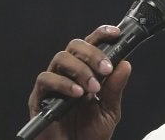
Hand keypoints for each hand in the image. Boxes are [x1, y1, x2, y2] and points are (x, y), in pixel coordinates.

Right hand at [27, 25, 132, 139]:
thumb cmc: (89, 133)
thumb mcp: (109, 111)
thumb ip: (115, 88)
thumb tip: (125, 64)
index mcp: (86, 71)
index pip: (92, 44)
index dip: (102, 34)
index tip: (116, 34)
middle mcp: (68, 73)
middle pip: (75, 46)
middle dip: (93, 54)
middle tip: (106, 70)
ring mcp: (53, 83)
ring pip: (61, 58)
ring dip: (80, 69)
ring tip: (93, 87)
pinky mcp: (39, 97)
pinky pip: (46, 80)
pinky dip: (63, 83)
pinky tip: (77, 94)